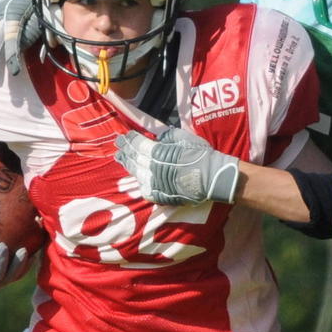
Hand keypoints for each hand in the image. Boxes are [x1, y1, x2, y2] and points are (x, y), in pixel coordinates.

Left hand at [115, 128, 238, 205]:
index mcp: (158, 153)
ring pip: (137, 174)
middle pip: (134, 159)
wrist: (213, 177)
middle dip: (125, 152)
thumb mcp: (184, 137)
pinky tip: (136, 178)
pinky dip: (139, 182)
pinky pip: (145, 189)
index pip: (138, 145)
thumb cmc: (200, 154)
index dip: (130, 140)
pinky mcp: (162, 196)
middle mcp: (153, 169)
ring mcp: (156, 184)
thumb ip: (168, 136)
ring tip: (121, 160)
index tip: (124, 136)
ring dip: (128, 166)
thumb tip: (158, 137)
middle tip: (118, 147)